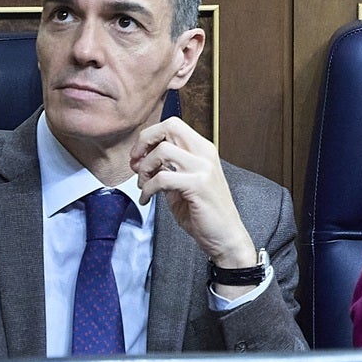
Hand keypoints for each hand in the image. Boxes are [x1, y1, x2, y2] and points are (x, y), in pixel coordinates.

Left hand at [129, 118, 257, 293]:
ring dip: (145, 169)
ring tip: (143, 185)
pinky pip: (162, 178)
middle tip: (136, 162)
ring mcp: (204, 169)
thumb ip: (167, 168)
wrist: (225, 236)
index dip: (150, 136)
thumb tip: (141, 159)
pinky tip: (146, 199)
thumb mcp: (182, 184)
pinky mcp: (198, 185)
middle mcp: (206, 154)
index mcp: (203, 150)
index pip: (173, 125)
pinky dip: (147, 189)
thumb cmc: (205, 212)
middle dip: (144, 142)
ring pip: (163, 151)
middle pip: (170, 127)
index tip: (139, 155)